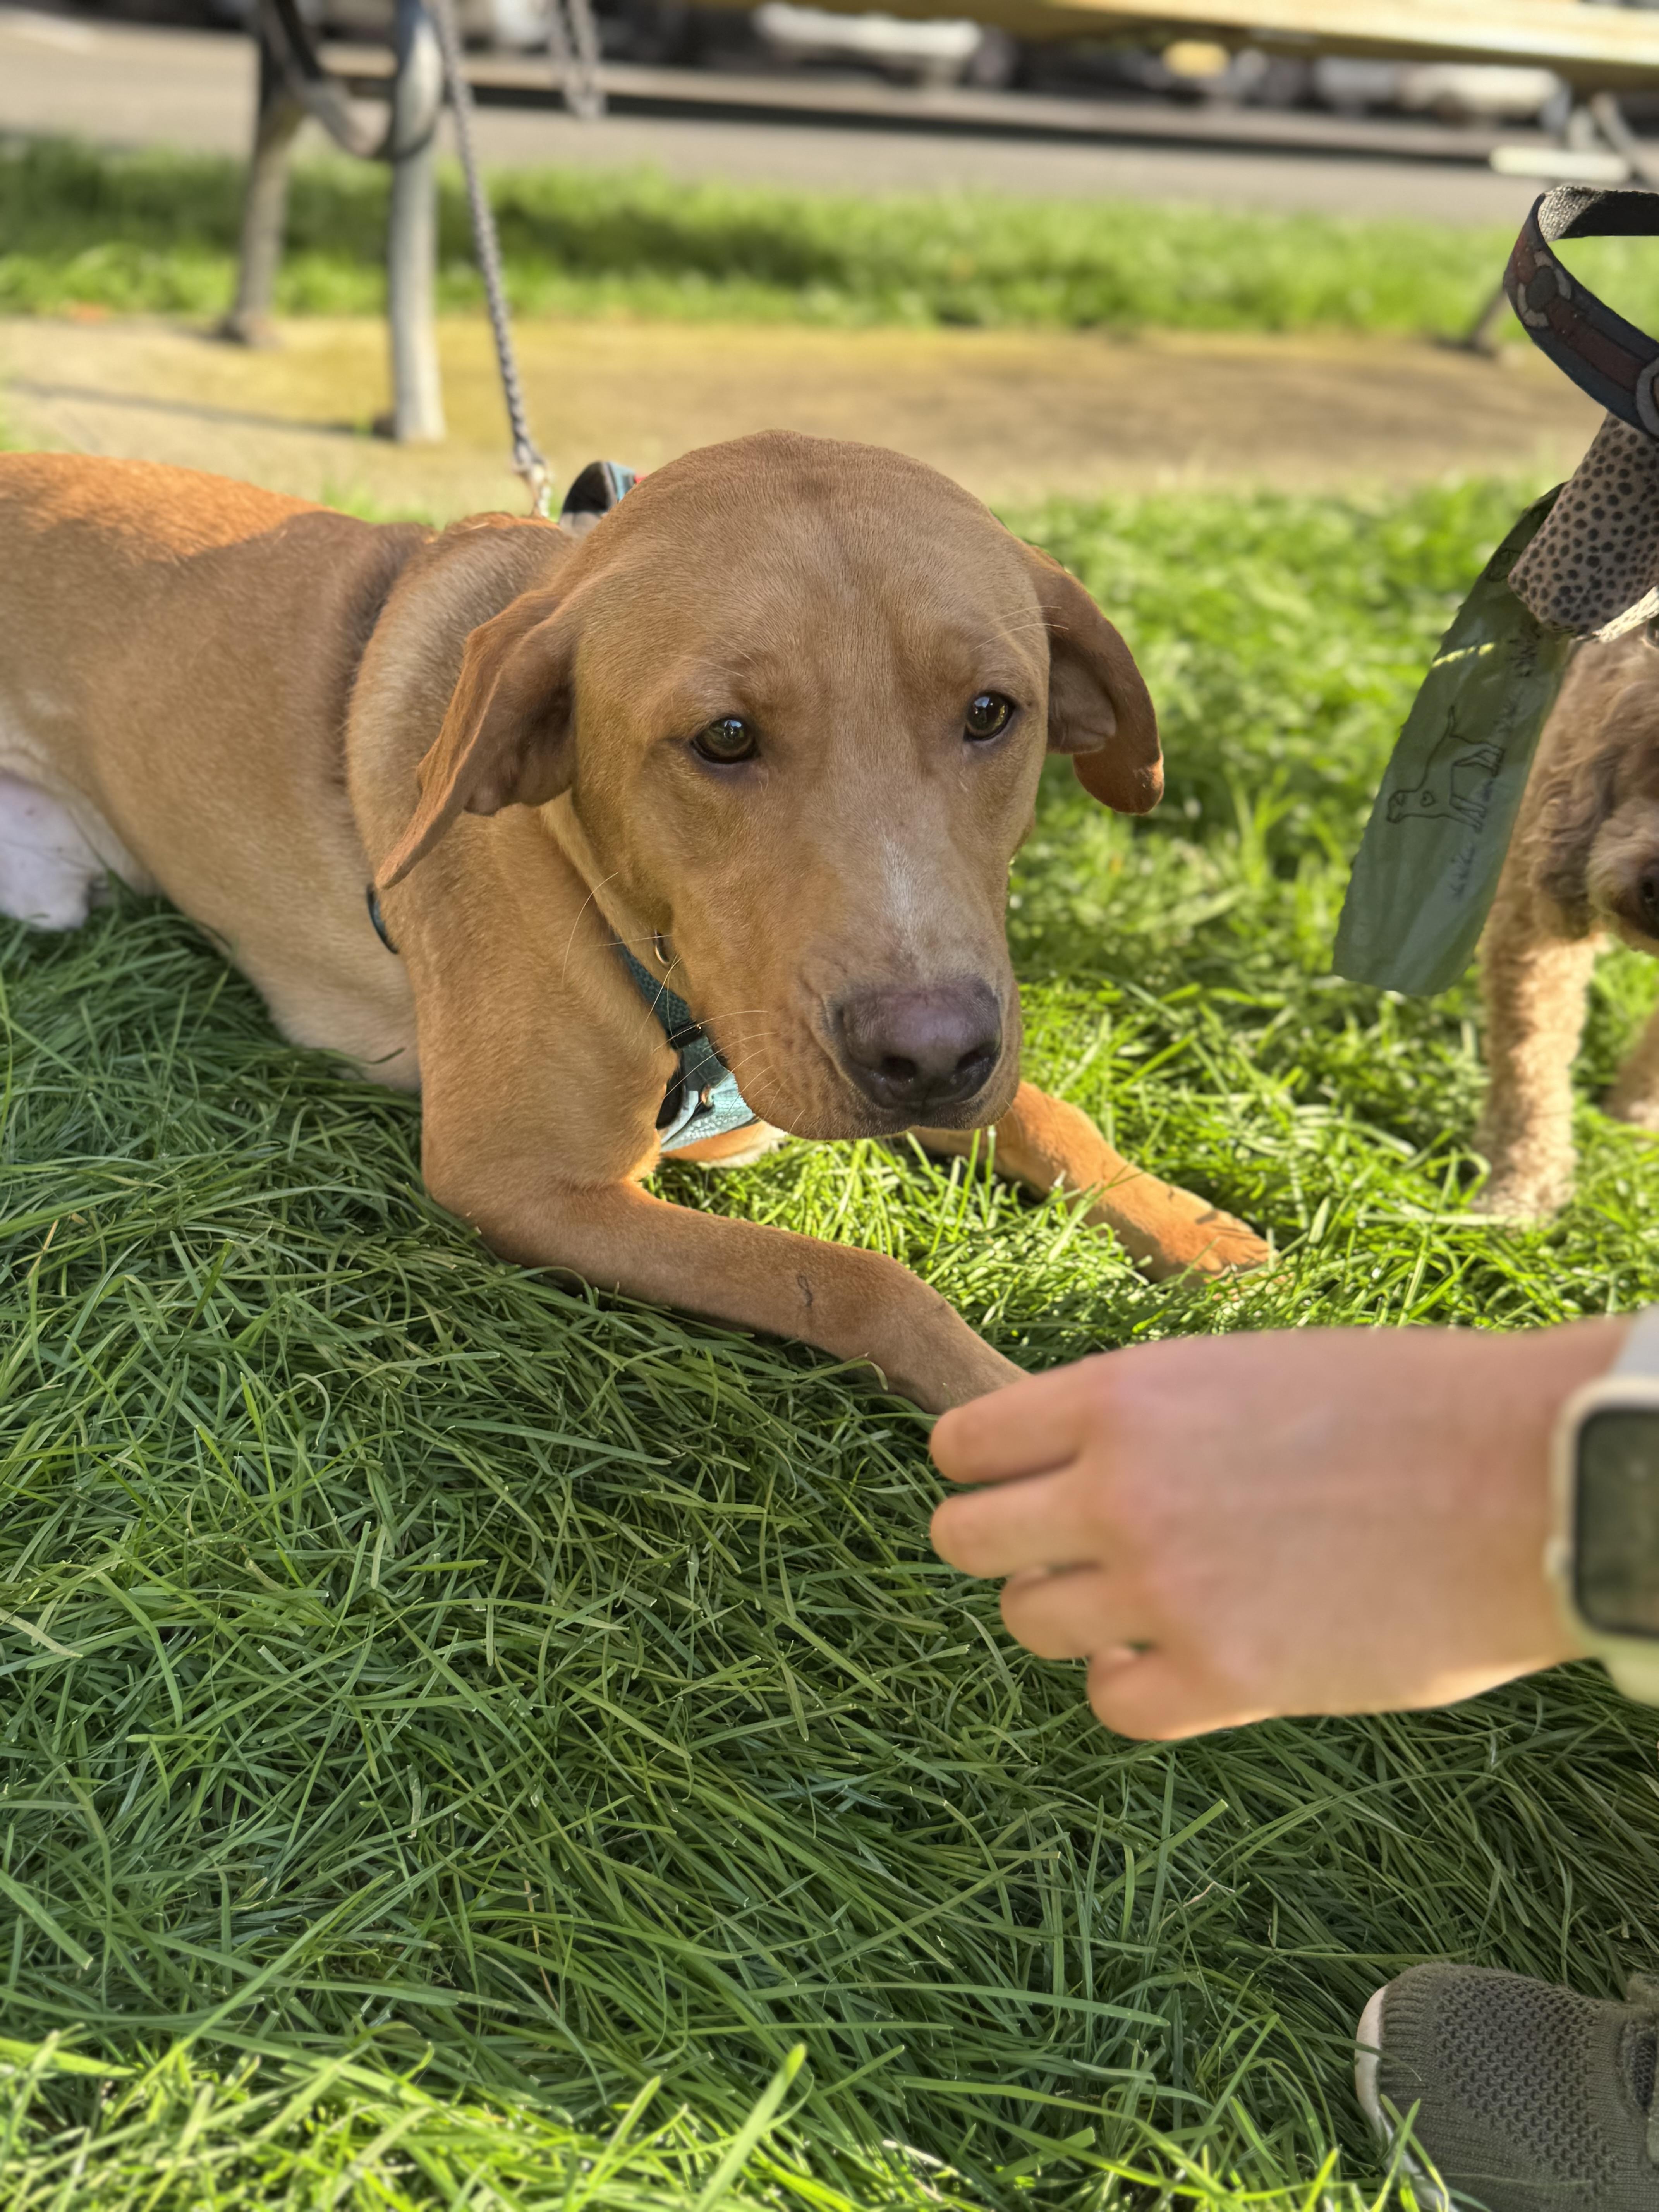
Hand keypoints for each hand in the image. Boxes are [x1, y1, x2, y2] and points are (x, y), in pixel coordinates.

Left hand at [930, 1321, 1622, 1739]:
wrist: (1523, 1477)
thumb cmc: (1403, 1406)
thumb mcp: (1243, 1372)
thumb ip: (1146, 1422)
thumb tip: (1078, 1465)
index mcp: (1121, 1396)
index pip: (966, 1444)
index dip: (984, 1467)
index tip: (1014, 1481)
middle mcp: (1117, 1492)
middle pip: (965, 1539)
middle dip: (1004, 1544)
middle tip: (1062, 1548)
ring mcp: (1161, 1591)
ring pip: (1029, 1621)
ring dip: (1071, 1613)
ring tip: (1142, 1598)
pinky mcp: (1221, 1680)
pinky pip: (1112, 1700)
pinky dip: (1134, 1683)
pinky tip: (1186, 1655)